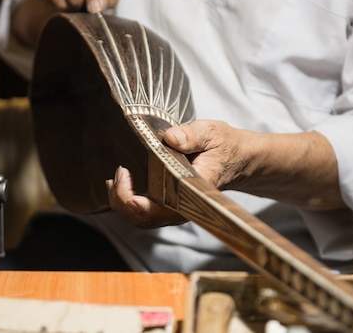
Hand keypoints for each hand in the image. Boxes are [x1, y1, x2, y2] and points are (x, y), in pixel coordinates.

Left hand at [106, 120, 342, 228]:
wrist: (239, 158)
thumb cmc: (225, 146)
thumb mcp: (212, 133)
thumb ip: (192, 135)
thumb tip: (171, 138)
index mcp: (192, 193)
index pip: (157, 210)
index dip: (132, 199)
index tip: (124, 172)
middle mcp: (183, 207)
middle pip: (144, 219)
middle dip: (122, 201)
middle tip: (115, 176)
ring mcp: (177, 208)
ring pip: (143, 219)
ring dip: (123, 203)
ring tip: (113, 181)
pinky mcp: (172, 204)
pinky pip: (147, 212)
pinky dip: (129, 202)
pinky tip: (122, 184)